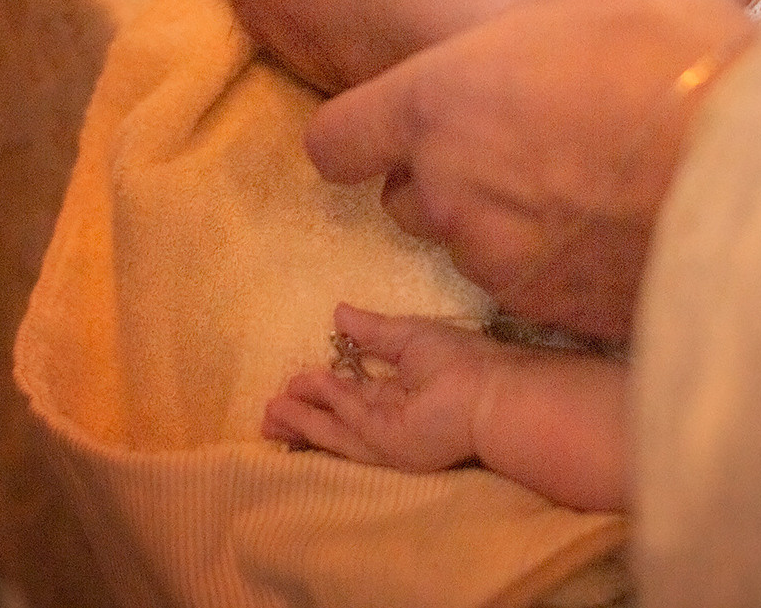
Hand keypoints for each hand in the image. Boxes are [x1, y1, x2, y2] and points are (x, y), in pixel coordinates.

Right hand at [262, 304, 494, 471]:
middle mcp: (393, 419)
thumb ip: (370, 330)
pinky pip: (347, 429)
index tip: (294, 383)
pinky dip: (320, 416)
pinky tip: (299, 398)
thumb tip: (337, 313)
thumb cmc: (459, 360)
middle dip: (304, 417)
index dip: (324, 391)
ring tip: (268, 414)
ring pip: (336, 431)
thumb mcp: (406, 336)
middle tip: (268, 410)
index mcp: (402, 394)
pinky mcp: (388, 446)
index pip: (355, 397)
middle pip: (339, 421)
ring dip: (302, 422)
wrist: (491, 391)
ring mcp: (390, 437)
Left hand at [306, 0, 752, 340]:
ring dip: (502, 219)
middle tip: (520, 141)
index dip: (358, 131)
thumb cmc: (674, 57)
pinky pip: (529, 286)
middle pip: (402, 197)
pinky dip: (554, 263)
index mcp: (435, 104)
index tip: (397, 123)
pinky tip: (615, 227)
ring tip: (584, 182)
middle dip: (442, 173)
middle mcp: (448, 192)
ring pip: (468, 244)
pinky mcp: (553, 311)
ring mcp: (499, 261)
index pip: (334, 141)